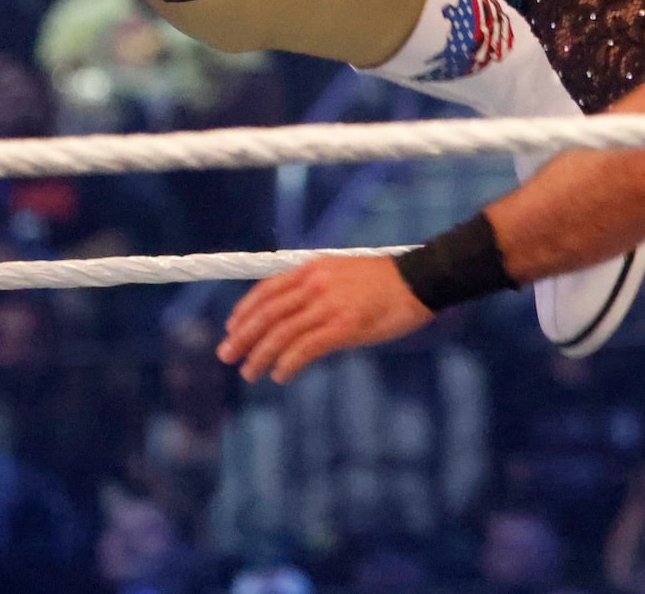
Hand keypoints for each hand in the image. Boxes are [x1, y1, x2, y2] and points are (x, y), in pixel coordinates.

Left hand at [218, 254, 431, 381]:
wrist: (418, 281)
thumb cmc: (383, 281)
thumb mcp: (342, 272)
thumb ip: (315, 287)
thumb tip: (293, 312)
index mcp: (312, 269)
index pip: (267, 290)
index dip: (244, 311)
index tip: (231, 328)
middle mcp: (315, 284)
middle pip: (267, 313)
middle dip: (242, 336)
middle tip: (226, 355)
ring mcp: (329, 305)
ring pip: (281, 333)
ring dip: (260, 355)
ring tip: (249, 372)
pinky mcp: (344, 326)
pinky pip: (306, 348)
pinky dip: (288, 363)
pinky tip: (280, 375)